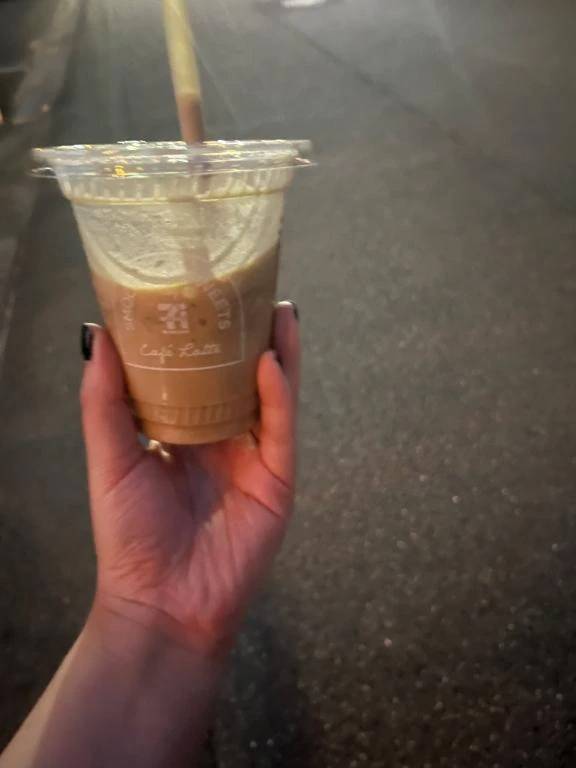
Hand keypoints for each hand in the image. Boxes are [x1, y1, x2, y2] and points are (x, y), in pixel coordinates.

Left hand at [80, 303, 299, 656]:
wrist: (162, 602)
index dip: (204, 336)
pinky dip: (279, 394)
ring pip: (272, 395)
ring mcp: (254, 458)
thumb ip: (105, 401)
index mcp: (185, 433)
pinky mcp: (277, 479)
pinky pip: (281, 429)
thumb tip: (98, 336)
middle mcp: (223, 439)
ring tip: (277, 308)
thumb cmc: (130, 536)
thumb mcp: (110, 460)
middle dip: (249, 335)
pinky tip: (270, 360)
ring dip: (276, 353)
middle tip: (251, 289)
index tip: (202, 293)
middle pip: (243, 377)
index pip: (201, 375)